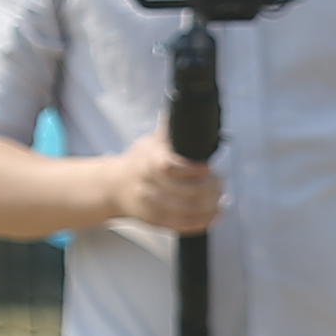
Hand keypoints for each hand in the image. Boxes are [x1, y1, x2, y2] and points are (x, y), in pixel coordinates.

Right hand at [106, 138, 222, 235]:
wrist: (114, 187)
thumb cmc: (139, 161)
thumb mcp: (151, 141)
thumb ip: (170, 130)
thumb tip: (185, 110)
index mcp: (147, 161)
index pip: (168, 167)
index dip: (191, 169)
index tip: (208, 166)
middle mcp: (147, 185)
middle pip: (183, 192)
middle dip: (209, 188)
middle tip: (220, 181)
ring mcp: (150, 205)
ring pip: (186, 211)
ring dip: (209, 205)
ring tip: (220, 197)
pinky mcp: (155, 221)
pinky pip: (182, 225)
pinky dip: (202, 221)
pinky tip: (214, 213)